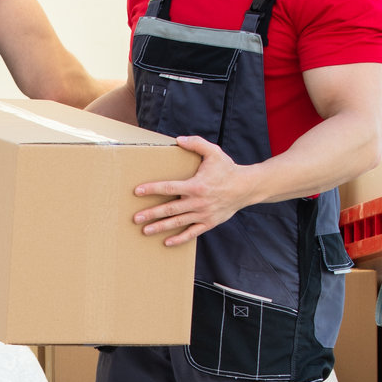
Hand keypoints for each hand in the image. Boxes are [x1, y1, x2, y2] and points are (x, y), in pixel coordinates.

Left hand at [133, 137, 261, 246]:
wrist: (246, 187)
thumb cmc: (227, 169)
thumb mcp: (214, 152)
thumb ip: (196, 144)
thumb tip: (179, 139)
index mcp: (196, 185)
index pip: (169, 187)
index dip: (152, 189)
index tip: (137, 191)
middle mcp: (198, 202)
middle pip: (170, 209)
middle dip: (152, 214)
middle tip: (135, 218)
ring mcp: (203, 214)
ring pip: (178, 222)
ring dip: (161, 227)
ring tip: (145, 231)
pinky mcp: (209, 222)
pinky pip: (192, 233)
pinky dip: (180, 239)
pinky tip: (167, 242)